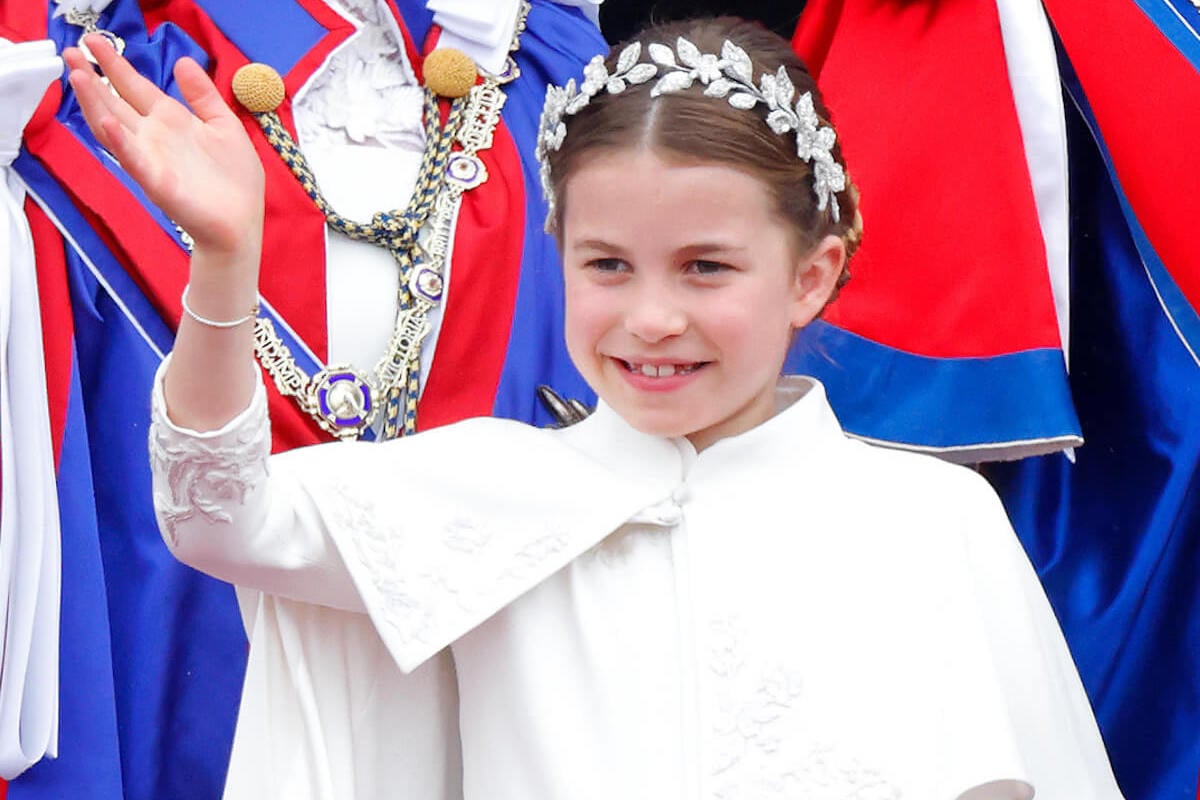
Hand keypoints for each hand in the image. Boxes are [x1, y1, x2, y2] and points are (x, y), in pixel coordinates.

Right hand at [64, 35, 264, 259]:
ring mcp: (152, 159)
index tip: (93, 40)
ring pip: (114, 126)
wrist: (241, 223)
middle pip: (115, 102)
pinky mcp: (157, 182)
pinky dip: (121, 142)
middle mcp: (154, 137)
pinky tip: (108, 123)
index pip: (135, 87)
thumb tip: (182, 62)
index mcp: (171, 121)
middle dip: (92, 78)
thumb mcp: (224, 125)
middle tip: (70, 50)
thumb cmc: (235, 179)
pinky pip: (134, 160)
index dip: (115, 64)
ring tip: (79, 75)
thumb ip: (203, 96)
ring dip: (95, 102)